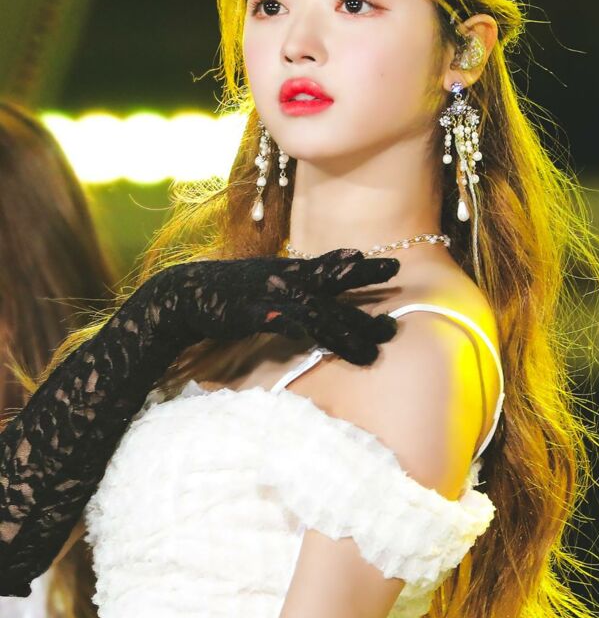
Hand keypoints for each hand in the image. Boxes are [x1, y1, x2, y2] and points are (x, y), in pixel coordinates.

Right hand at [144, 247, 400, 365]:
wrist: (186, 294)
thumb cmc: (232, 294)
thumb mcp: (270, 285)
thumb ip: (300, 287)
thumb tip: (328, 287)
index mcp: (292, 272)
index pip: (334, 269)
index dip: (362, 268)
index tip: (392, 267)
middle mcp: (286, 279)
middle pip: (334, 288)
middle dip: (366, 300)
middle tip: (394, 319)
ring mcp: (270, 295)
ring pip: (316, 312)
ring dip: (345, 331)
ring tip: (371, 350)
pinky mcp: (249, 312)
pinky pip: (275, 318)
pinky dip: (290, 323)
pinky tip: (303, 335)